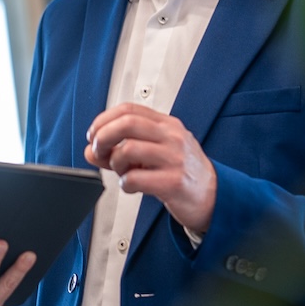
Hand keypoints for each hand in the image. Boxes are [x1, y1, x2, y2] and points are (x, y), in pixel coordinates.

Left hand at [84, 102, 216, 234]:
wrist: (213, 196)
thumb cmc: (182, 172)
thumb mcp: (153, 155)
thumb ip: (120, 150)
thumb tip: (91, 150)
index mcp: (166, 125)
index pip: (128, 109)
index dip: (104, 120)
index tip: (94, 134)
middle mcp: (171, 136)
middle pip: (127, 123)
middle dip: (103, 136)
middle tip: (99, 151)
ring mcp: (174, 158)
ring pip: (128, 150)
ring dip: (116, 163)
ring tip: (124, 172)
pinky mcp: (174, 181)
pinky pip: (136, 178)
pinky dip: (125, 184)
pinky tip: (132, 186)